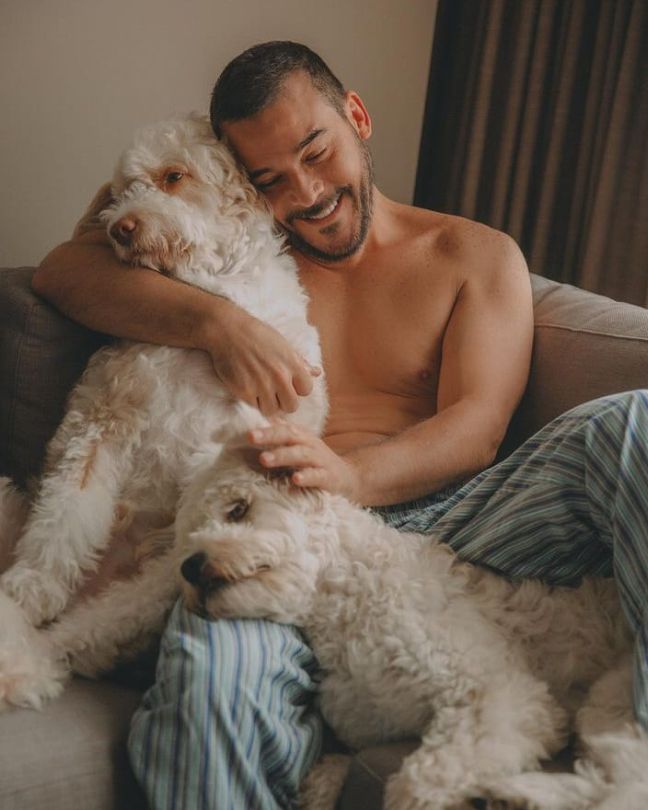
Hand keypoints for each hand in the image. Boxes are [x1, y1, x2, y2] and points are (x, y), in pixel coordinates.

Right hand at [202, 302, 320, 415]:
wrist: (227, 329)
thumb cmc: (257, 334)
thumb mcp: (283, 344)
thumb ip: (300, 362)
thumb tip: (317, 373)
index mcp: (293, 364)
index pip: (306, 390)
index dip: (298, 389)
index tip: (289, 384)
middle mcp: (280, 376)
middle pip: (292, 406)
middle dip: (284, 401)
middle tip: (275, 393)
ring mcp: (262, 385)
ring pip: (272, 410)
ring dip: (267, 404)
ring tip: (260, 391)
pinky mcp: (244, 391)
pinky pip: (254, 407)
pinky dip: (252, 402)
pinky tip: (248, 389)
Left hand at [248, 423, 361, 500]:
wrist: (348, 477)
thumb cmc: (316, 461)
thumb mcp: (300, 446)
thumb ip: (282, 434)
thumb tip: (259, 422)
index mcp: (301, 437)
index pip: (282, 429)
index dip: (265, 429)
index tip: (247, 431)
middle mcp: (310, 445)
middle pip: (290, 436)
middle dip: (270, 436)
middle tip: (250, 437)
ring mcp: (320, 460)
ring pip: (301, 455)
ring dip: (282, 455)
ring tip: (264, 459)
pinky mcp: (329, 477)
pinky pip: (317, 476)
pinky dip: (307, 477)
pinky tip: (295, 480)